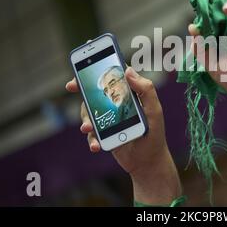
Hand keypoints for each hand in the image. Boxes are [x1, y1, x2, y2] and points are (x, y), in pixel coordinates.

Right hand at [66, 67, 181, 203]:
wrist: (148, 162)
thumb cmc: (154, 133)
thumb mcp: (154, 110)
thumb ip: (145, 90)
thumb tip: (128, 71)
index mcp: (129, 94)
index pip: (114, 76)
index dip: (100, 67)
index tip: (87, 64)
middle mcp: (117, 103)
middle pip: (95, 91)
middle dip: (81, 88)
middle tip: (71, 85)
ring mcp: (108, 118)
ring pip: (89, 112)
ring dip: (86, 119)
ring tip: (88, 128)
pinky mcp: (104, 134)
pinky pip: (92, 133)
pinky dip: (91, 139)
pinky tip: (96, 146)